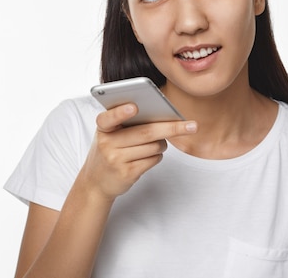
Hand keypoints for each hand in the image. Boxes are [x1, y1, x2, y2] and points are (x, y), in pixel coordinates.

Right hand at [82, 103, 196, 199]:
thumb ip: (128, 123)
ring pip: (154, 146)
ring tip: (152, 144)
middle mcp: (107, 143)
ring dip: (162, 144)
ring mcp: (116, 160)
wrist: (96, 181)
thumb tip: (163, 116)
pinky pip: (153, 159)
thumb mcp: (110, 134)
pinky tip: (147, 156)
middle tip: (192, 126)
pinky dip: (157, 156)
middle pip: (146, 132)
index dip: (121, 112)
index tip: (134, 107)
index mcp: (103, 128)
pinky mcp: (126, 173)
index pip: (108, 118)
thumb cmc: (110, 150)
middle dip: (172, 127)